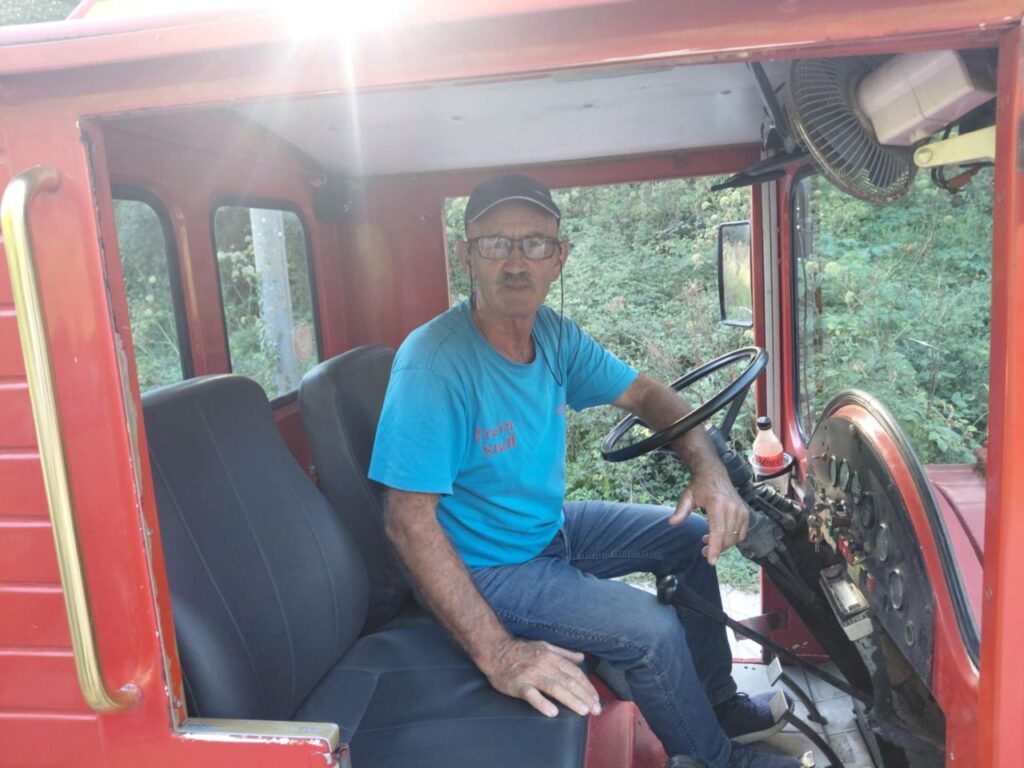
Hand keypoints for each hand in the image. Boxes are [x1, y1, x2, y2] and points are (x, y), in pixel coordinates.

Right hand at [482, 638, 601, 717]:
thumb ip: (564, 653)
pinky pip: (531, 695)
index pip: (575, 673)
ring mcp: (531, 675)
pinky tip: (552, 713)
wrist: (496, 651)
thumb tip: (581, 658)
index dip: (587, 686)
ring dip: (570, 700)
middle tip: (596, 710)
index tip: (596, 699)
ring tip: (583, 711)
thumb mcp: (545, 646)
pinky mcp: (518, 685)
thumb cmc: (521, 650)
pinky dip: (542, 703)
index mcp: (552, 656)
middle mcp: (544, 665)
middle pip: (568, 682)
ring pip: (554, 688)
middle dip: (584, 696)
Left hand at [669, 469, 748, 565]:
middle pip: (726, 538)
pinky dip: (732, 539)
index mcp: (717, 504)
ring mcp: (740, 510)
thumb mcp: (687, 497)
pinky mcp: (745, 513)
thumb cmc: (699, 486)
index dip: (714, 548)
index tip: (711, 561)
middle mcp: (732, 508)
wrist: (714, 474)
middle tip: (703, 551)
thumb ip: (680, 511)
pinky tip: (720, 536)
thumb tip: (671, 523)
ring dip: (722, 544)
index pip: (717, 531)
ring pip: (734, 538)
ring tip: (707, 540)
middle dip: (716, 549)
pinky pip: (741, 534)